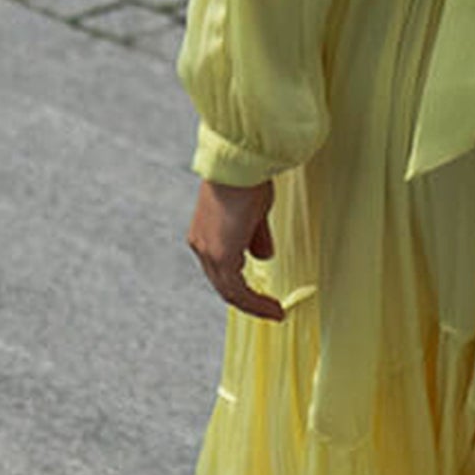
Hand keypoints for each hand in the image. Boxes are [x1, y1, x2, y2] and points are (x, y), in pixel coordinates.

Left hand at [187, 178, 283, 321]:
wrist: (239, 162)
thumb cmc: (248, 177)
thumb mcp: (254, 211)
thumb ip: (255, 236)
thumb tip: (262, 256)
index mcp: (205, 233)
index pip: (221, 267)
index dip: (241, 282)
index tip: (260, 291)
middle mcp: (201, 245)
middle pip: (222, 283)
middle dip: (247, 298)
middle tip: (268, 307)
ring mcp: (208, 251)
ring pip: (228, 290)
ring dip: (252, 303)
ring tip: (273, 311)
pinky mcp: (220, 256)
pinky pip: (236, 290)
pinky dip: (254, 302)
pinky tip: (271, 308)